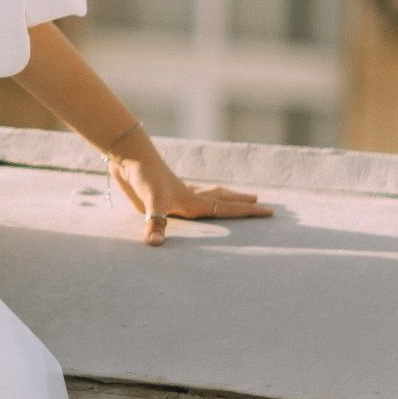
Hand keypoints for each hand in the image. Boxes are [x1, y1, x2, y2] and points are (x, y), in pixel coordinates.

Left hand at [108, 154, 273, 245]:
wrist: (128, 154)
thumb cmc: (143, 177)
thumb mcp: (151, 203)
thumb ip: (155, 224)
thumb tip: (155, 244)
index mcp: (193, 202)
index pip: (227, 208)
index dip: (247, 211)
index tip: (269, 211)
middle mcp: (189, 196)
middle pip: (221, 199)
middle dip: (240, 202)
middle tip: (259, 201)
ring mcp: (176, 192)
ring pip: (206, 193)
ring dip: (222, 195)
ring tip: (233, 195)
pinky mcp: (162, 190)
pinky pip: (186, 192)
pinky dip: (196, 193)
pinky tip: (191, 193)